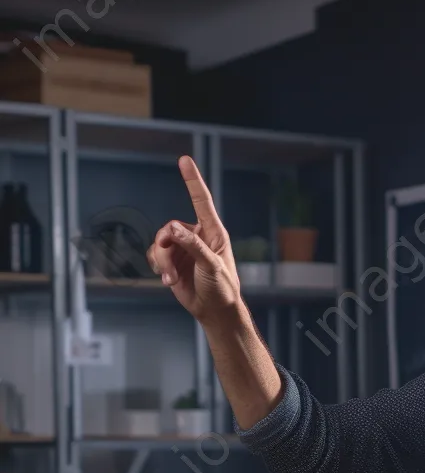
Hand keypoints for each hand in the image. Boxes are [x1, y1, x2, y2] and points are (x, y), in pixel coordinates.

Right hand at [146, 156, 241, 324]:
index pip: (201, 201)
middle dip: (166, 247)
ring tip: (171, 279)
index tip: (184, 160)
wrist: (214, 312)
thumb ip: (192, 245)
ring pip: (160, 243)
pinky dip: (158, 267)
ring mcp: (183, 249)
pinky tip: (167, 281)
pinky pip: (155, 255)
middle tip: (169, 268)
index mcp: (213, 233)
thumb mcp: (211, 266)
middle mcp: (196, 237)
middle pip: (170, 228)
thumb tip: (172, 228)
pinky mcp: (172, 262)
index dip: (192, 181)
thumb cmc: (222, 288)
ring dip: (162, 261)